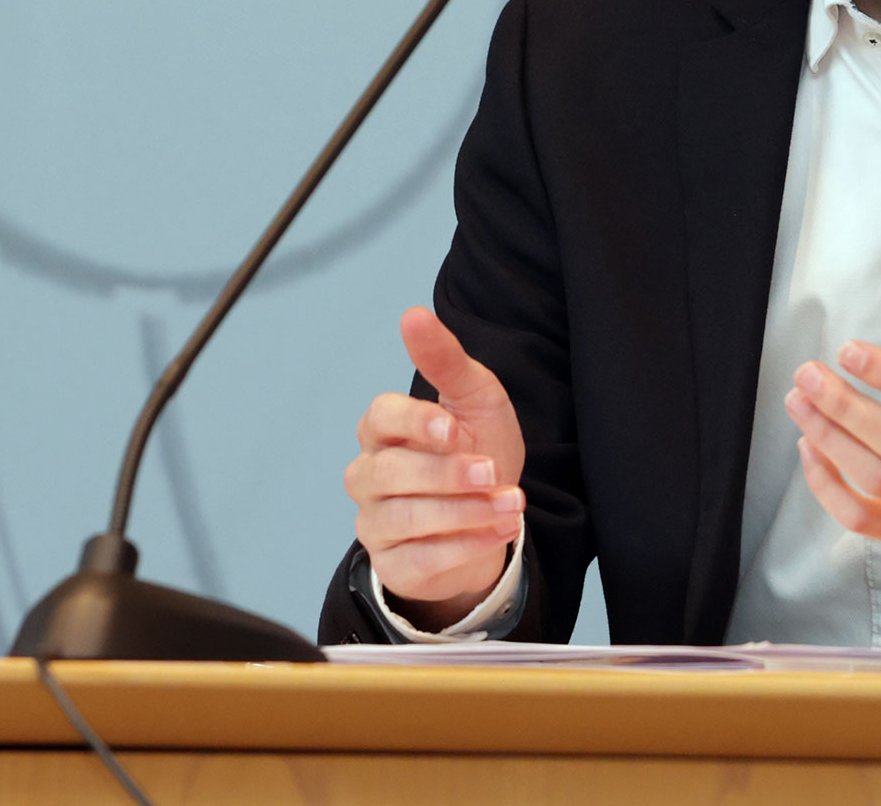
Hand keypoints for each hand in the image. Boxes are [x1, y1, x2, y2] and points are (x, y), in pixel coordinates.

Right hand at [344, 307, 526, 629]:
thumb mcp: (473, 397)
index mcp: (382, 429)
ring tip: (511, 506)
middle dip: (444, 474)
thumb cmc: (476, 446)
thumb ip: (444, 360)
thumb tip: (413, 315)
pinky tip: (499, 532)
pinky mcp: (393, 565)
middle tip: (491, 472)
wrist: (493, 514)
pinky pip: (418, 560)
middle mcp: (369, 475)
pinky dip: (463, 547)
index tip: (454, 429)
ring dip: (463, 513)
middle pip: (388, 473)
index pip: (380, 418)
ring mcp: (375, 522)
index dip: (415, 422)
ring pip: (403, 518)